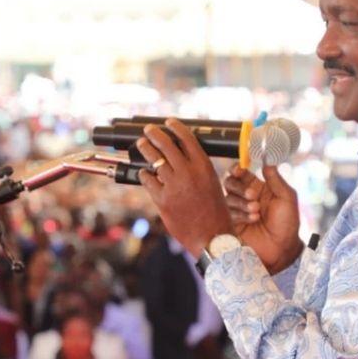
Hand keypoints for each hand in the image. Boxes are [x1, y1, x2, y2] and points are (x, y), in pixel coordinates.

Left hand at [136, 119, 232, 256]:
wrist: (212, 236)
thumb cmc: (215, 211)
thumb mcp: (212, 183)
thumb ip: (197, 169)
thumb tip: (181, 157)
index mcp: (203, 167)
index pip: (187, 138)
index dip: (175, 127)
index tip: (168, 122)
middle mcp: (188, 173)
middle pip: (167, 145)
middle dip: (154, 134)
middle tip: (149, 130)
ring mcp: (174, 186)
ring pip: (154, 161)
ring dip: (146, 150)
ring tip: (141, 144)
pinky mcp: (162, 200)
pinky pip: (148, 181)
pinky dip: (145, 175)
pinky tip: (144, 173)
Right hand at [223, 164, 302, 273]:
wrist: (280, 250)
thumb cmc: (287, 225)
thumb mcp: (287, 198)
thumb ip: (276, 179)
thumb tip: (267, 162)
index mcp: (259, 189)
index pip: (242, 173)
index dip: (238, 169)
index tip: (239, 170)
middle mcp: (245, 198)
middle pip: (230, 182)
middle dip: (240, 187)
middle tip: (253, 196)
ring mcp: (237, 211)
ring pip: (228, 197)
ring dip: (242, 203)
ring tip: (257, 212)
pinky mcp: (230, 224)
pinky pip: (227, 212)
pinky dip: (240, 214)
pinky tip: (252, 220)